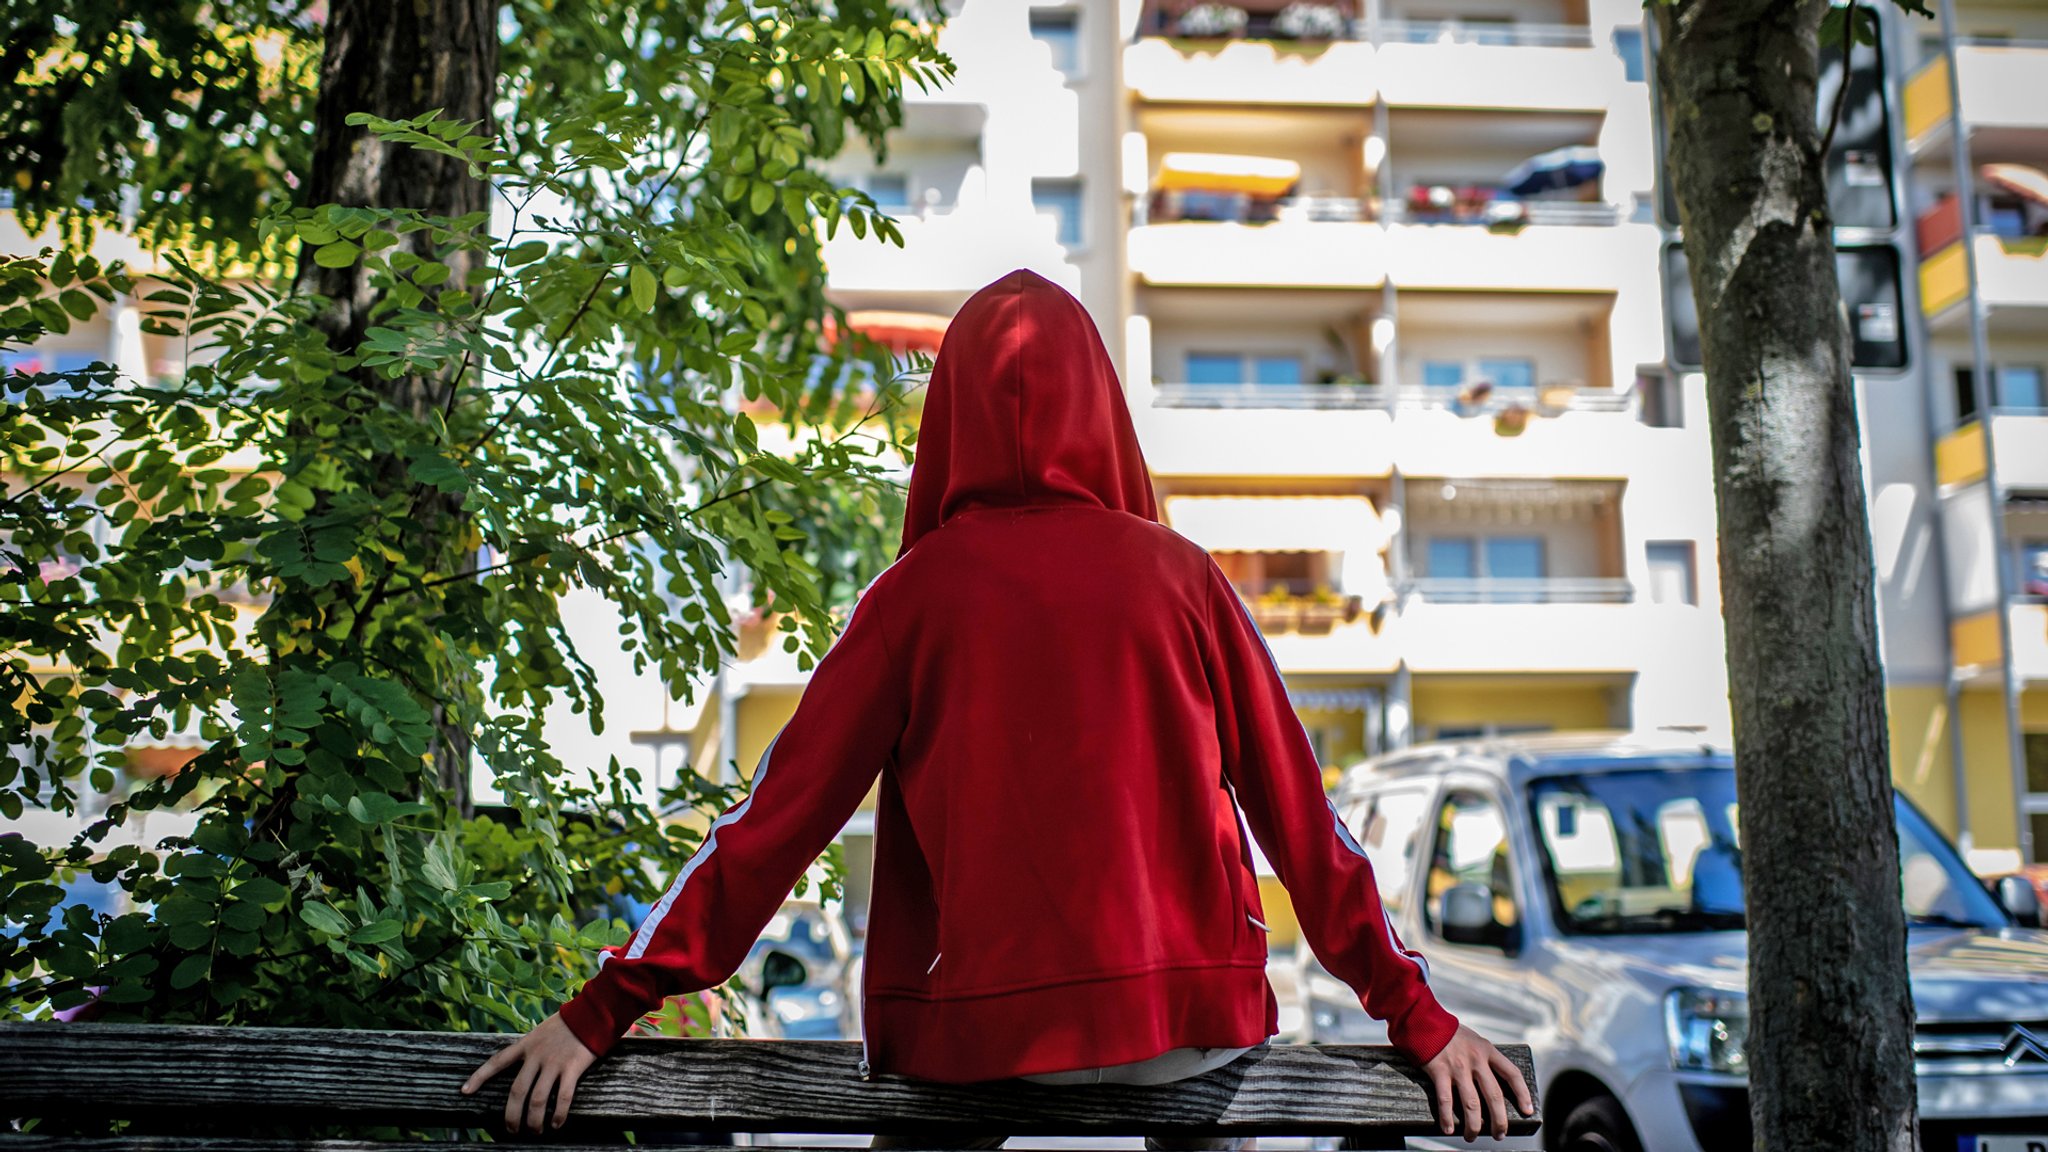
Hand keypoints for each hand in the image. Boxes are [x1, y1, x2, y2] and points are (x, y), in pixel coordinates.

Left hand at [461, 1011, 597, 1134]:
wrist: (593, 1012)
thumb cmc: (569, 1023)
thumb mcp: (543, 1030)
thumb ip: (533, 1047)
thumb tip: (527, 1065)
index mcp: (526, 1044)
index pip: (497, 1061)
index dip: (479, 1077)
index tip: (465, 1091)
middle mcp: (536, 1055)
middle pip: (517, 1091)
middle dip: (511, 1115)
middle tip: (512, 1130)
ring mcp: (554, 1062)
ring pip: (537, 1099)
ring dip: (534, 1120)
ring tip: (535, 1131)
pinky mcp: (573, 1068)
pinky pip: (563, 1097)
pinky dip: (558, 1115)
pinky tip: (556, 1124)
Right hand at [1420, 1024, 1534, 1141]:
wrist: (1424, 1021)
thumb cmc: (1450, 1034)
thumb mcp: (1474, 1040)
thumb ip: (1483, 1058)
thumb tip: (1491, 1084)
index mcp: (1487, 1050)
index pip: (1512, 1074)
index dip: (1522, 1094)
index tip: (1527, 1110)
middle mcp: (1476, 1059)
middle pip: (1494, 1096)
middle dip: (1499, 1120)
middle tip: (1499, 1134)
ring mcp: (1458, 1067)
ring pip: (1472, 1103)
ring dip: (1474, 1125)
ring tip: (1471, 1137)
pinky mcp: (1439, 1071)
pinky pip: (1446, 1100)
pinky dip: (1447, 1118)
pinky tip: (1448, 1129)